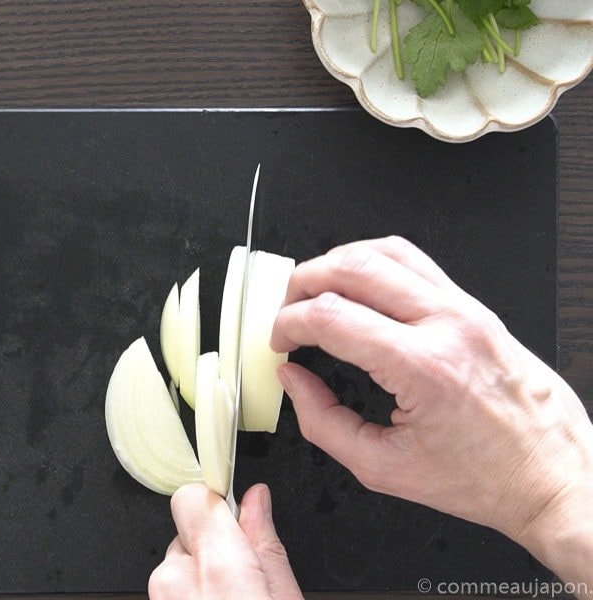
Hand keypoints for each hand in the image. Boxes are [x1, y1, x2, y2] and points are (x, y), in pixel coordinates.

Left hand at [148, 483, 302, 599]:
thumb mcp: (286, 598)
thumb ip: (267, 545)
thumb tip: (257, 499)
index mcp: (216, 567)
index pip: (192, 497)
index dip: (218, 505)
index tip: (236, 518)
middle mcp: (174, 582)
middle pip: (189, 534)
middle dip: (215, 550)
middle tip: (246, 583)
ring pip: (180, 567)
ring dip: (202, 580)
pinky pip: (172, 592)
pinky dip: (191, 598)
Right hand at [270, 236, 592, 556]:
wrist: (552, 473)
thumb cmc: (482, 478)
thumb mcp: (384, 468)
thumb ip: (323, 422)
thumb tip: (292, 379)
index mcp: (424, 368)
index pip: (331, 317)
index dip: (288, 323)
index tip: (279, 340)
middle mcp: (447, 325)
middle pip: (352, 268)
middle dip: (302, 283)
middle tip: (286, 311)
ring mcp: (465, 308)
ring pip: (384, 250)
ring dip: (336, 263)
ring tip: (315, 291)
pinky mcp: (474, 306)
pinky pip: (415, 260)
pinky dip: (374, 262)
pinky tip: (359, 284)